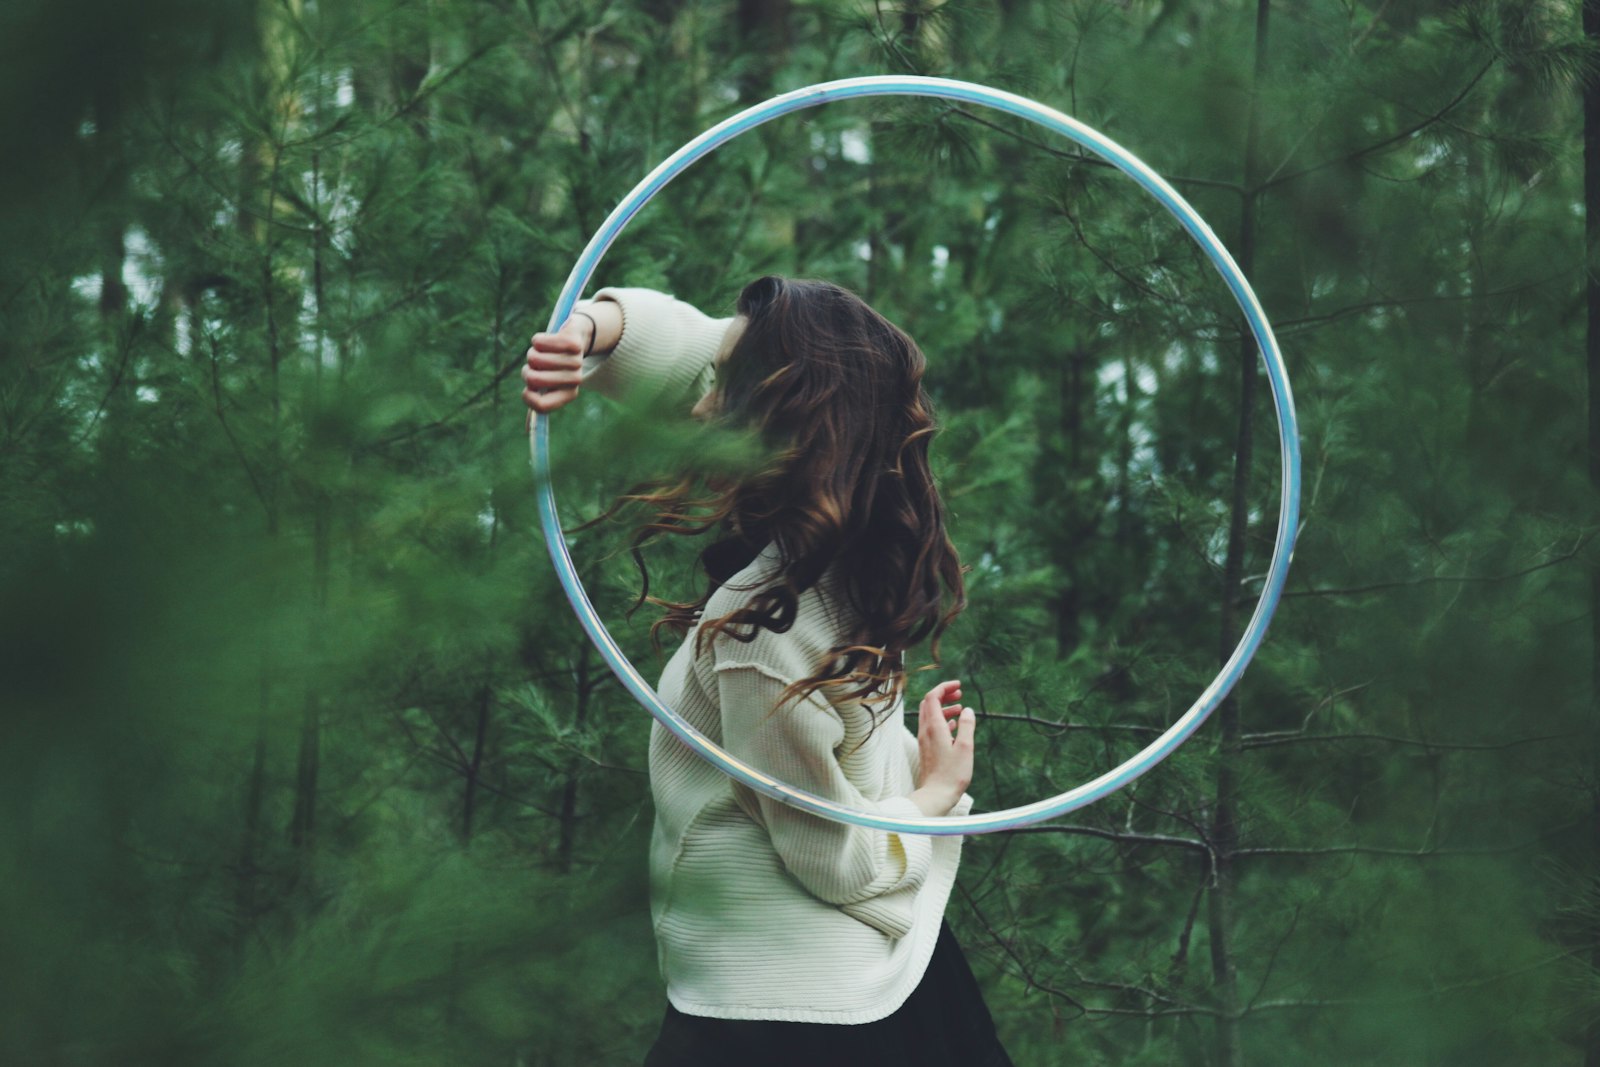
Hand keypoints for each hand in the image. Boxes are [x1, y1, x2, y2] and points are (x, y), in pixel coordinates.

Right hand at [521, 314, 594, 414]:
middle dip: (528, 370)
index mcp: (569, 394)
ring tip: (545, 351)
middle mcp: (575, 379)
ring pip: (534, 358)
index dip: (528, 398)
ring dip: (534, 352)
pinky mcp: (572, 342)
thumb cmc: (557, 365)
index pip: (541, 406)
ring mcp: (575, 361)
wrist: (578, 336)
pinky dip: (538, 340)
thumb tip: (527, 431)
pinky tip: (548, 340)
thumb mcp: (549, 385)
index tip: (528, 389)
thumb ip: (538, 402)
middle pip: (533, 380)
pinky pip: (538, 342)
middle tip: (537, 366)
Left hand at [909, 679, 974, 816]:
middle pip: (929, 703)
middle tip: (959, 693)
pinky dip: (942, 721)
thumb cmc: (952, 774)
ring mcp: (924, 740)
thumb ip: (967, 726)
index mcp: (933, 727)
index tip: (958, 685)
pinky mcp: (927, 749)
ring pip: (930, 715)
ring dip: (944, 708)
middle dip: (943, 695)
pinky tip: (954, 725)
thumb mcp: (965, 747)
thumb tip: (968, 710)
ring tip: (960, 708)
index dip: (944, 687)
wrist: (936, 795)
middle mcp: (925, 731)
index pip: (932, 697)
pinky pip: (932, 728)